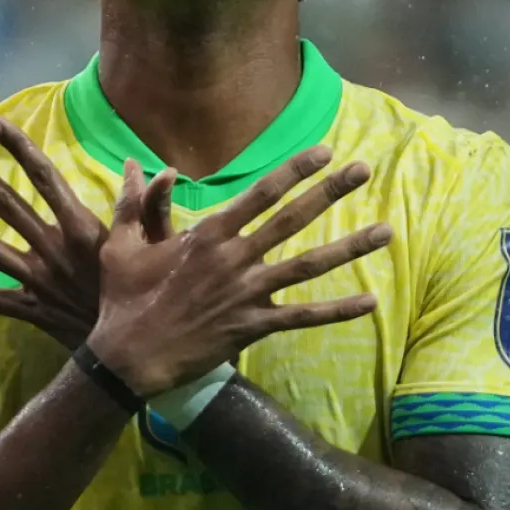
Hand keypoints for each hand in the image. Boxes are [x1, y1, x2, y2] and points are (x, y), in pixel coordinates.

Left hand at [0, 116, 173, 349]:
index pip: (45, 177)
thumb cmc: (149, 296)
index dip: (18, 148)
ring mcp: (37, 281)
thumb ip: (148, 205)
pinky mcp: (31, 310)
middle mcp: (52, 249)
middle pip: (5, 202)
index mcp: (81, 229)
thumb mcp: (156, 247)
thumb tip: (148, 167)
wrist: (135, 354)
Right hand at [88, 146, 391, 396]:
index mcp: (207, 235)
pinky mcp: (253, 327)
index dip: (294, 170)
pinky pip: (302, 317)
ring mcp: (247, 293)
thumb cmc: (123, 299)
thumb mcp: (121, 245)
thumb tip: (138, 165)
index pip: (260, 194)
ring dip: (350, 247)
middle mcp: (234, 259)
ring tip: (387, 232)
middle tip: (364, 170)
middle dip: (330, 191)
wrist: (128, 357)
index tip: (324, 151)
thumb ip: (135, 203)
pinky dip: (337, 311)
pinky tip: (370, 302)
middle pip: (292, 219)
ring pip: (309, 265)